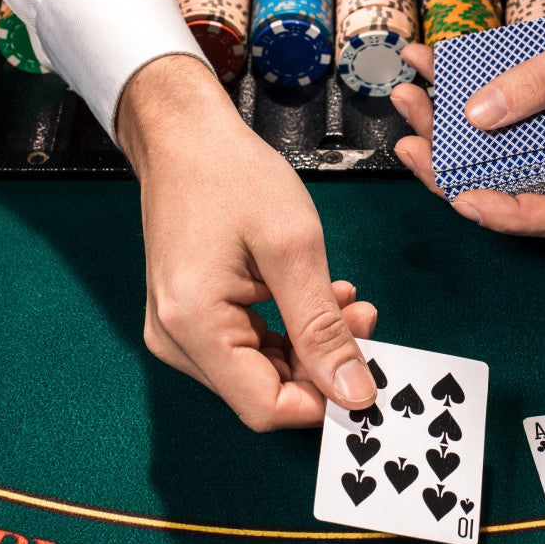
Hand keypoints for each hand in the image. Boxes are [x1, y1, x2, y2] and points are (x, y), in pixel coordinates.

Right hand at [117, 55, 378, 431]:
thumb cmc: (231, 175)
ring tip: (345, 300)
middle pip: (263, 392)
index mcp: (194, 326)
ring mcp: (179, 331)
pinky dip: (288, 330)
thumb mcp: (294, 248)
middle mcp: (176, 340)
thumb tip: (354, 393)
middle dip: (321, 366)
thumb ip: (322, 328)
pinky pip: (246, 347)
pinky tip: (315, 297)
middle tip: (364, 319)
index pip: (265, 408)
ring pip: (260, 371)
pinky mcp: (190, 318)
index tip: (368, 370)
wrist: (183, 136)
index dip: (323, 400)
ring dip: (310, 345)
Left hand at [392, 0, 544, 238]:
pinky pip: (484, 107)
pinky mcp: (529, 102)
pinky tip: (425, 62)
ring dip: (439, 129)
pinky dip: (449, 87)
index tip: (464, 199)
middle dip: (450, 171)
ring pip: (484, 149)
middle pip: (506, 185)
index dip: (508, 218)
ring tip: (408, 97)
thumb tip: (479, 115)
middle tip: (411, 144)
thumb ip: (540, 81)